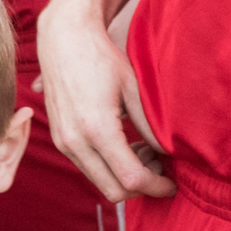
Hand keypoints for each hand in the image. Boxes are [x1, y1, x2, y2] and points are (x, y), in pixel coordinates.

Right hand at [37, 0, 174, 202]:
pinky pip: (87, 167)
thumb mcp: (132, 87)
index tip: (172, 184)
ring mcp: (63, 142)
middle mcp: (75, 141)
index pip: (131, 178)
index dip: (156, 186)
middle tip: (160, 167)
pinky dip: (108, 166)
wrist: (64, 39)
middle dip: (142, 187)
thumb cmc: (101, 58)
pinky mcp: (59, 139)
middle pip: (113, 191)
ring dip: (124, 177)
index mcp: (97, 128)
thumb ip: (150, 125)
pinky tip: (125, 145)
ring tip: (144, 151)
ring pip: (99, 182)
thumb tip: (167, 152)